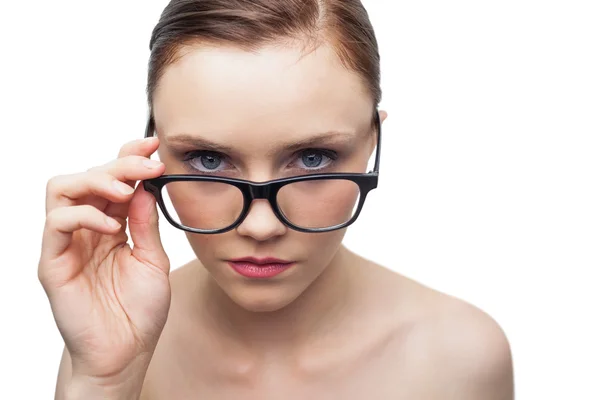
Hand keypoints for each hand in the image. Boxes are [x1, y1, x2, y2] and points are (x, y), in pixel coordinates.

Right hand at [38, 137, 170, 381]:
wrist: (126, 353)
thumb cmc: (139, 310)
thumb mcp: (153, 258)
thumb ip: (146, 222)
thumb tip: (146, 185)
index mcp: (112, 225)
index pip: (113, 180)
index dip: (129, 157)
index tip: (155, 146)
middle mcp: (87, 229)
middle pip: (89, 176)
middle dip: (120, 163)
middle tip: (148, 164)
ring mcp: (68, 244)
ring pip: (63, 189)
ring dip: (97, 180)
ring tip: (126, 190)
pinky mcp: (53, 262)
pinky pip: (57, 224)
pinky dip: (83, 214)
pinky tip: (111, 225)